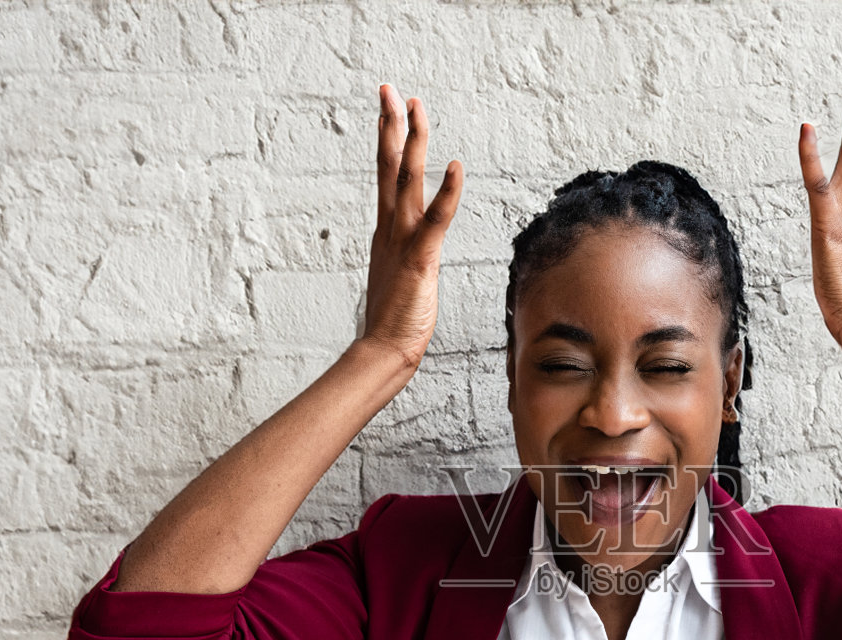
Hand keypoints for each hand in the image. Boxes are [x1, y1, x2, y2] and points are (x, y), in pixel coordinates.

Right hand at [361, 83, 463, 366]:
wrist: (384, 347)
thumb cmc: (395, 317)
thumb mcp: (401, 275)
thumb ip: (406, 254)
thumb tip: (412, 250)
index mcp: (387, 229)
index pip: (386, 175)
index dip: (388, 139)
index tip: (389, 108)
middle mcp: (391, 227)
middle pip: (388, 166)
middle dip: (391, 124)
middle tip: (390, 89)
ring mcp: (402, 240)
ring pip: (406, 181)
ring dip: (412, 142)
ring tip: (416, 107)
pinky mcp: (418, 258)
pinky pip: (436, 219)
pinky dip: (447, 193)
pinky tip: (456, 167)